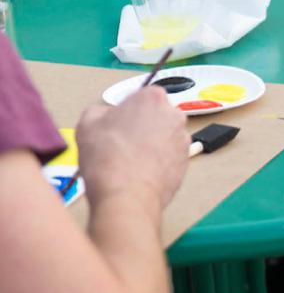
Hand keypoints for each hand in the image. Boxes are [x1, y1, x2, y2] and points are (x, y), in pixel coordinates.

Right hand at [74, 87, 189, 209]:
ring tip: (128, 160)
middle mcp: (174, 115)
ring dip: (149, 145)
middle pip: (154, 117)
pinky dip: (157, 161)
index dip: (125, 112)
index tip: (116, 124)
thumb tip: (106, 115)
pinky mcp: (186, 161)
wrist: (126, 195)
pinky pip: (169, 156)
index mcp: (153, 97)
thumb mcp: (87, 123)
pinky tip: (139, 171)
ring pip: (163, 137)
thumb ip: (99, 111)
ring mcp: (183, 139)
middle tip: (120, 143)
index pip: (140, 97)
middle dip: (140, 127)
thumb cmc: (108, 158)